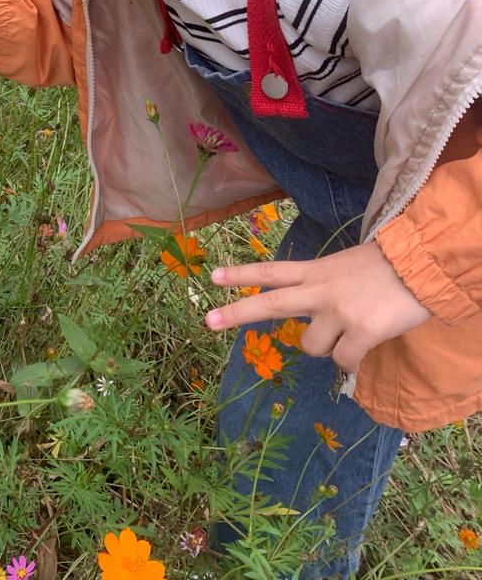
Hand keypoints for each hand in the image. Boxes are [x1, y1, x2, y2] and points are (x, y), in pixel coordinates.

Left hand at [204, 242, 431, 372]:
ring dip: (326, 348)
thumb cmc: (385, 269)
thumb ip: (321, 286)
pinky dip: (350, 362)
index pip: (270, 271)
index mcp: (315, 271)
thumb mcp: (343, 268)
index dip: (241, 274)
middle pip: (270, 302)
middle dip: (236, 312)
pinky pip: (342, 362)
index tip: (212, 277)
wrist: (422, 266)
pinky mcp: (361, 332)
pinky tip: (364, 347)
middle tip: (207, 321)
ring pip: (310, 346)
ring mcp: (338, 311)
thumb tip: (312, 315)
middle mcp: (319, 290)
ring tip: (348, 333)